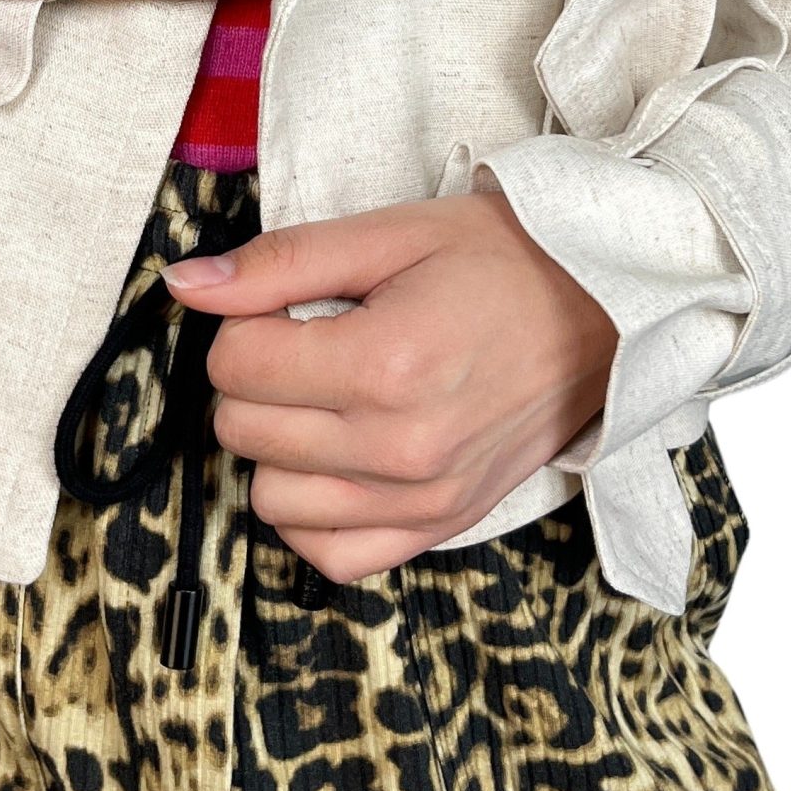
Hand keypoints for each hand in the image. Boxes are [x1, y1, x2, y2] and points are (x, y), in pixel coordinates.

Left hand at [164, 190, 616, 582]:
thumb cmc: (501, 262)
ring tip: (329, 397)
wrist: (603, 312)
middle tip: (312, 342)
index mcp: (386, 364)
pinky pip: (328, 555)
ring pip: (270, 497)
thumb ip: (282, 262)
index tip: (291, 306)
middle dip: (256, 377)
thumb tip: (186, 285)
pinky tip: (337, 458)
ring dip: (279, 444)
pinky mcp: (438, 528)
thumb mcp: (391, 235)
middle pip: (242, 428)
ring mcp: (421, 500)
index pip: (235, 363)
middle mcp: (400, 447)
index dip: (245, 324)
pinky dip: (314, 512)